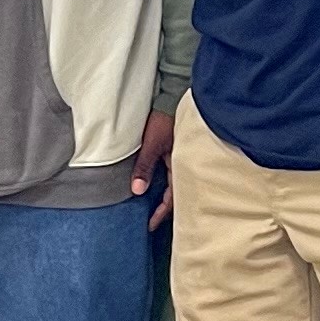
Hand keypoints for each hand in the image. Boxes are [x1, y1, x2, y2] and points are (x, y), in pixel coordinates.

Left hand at [133, 107, 176, 228]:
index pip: (173, 198)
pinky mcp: (174, 150)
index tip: (149, 225)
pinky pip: (169, 172)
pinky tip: (152, 186)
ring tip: (149, 207)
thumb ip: (145, 166)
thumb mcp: (152, 144)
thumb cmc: (164, 119)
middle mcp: (181, 164)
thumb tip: (138, 191)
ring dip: (162, 196)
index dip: (161, 214)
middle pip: (175, 194)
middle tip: (150, 220)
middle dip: (164, 209)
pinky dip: (161, 183)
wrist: (171, 95)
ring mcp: (178, 157)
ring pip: (172, 183)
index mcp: (180, 165)